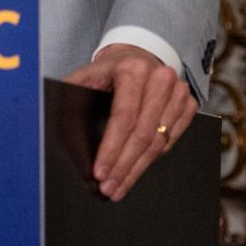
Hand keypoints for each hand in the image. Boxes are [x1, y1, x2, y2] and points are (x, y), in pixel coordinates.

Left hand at [64, 43, 196, 201]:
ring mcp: (178, 91)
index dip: (111, 149)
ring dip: (138, 169)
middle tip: (109, 188)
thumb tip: (57, 130)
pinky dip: (153, 159)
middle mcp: (159, 77)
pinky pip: (171, 140)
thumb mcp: (83, 79)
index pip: (124, 117)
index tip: (100, 172)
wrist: (134, 57)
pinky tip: (136, 170)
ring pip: (159, 142)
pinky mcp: (188, 103)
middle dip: (124, 166)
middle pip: (143, 134)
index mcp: (132, 69)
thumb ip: (71, 100)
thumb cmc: (105, 73)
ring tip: (119, 186)